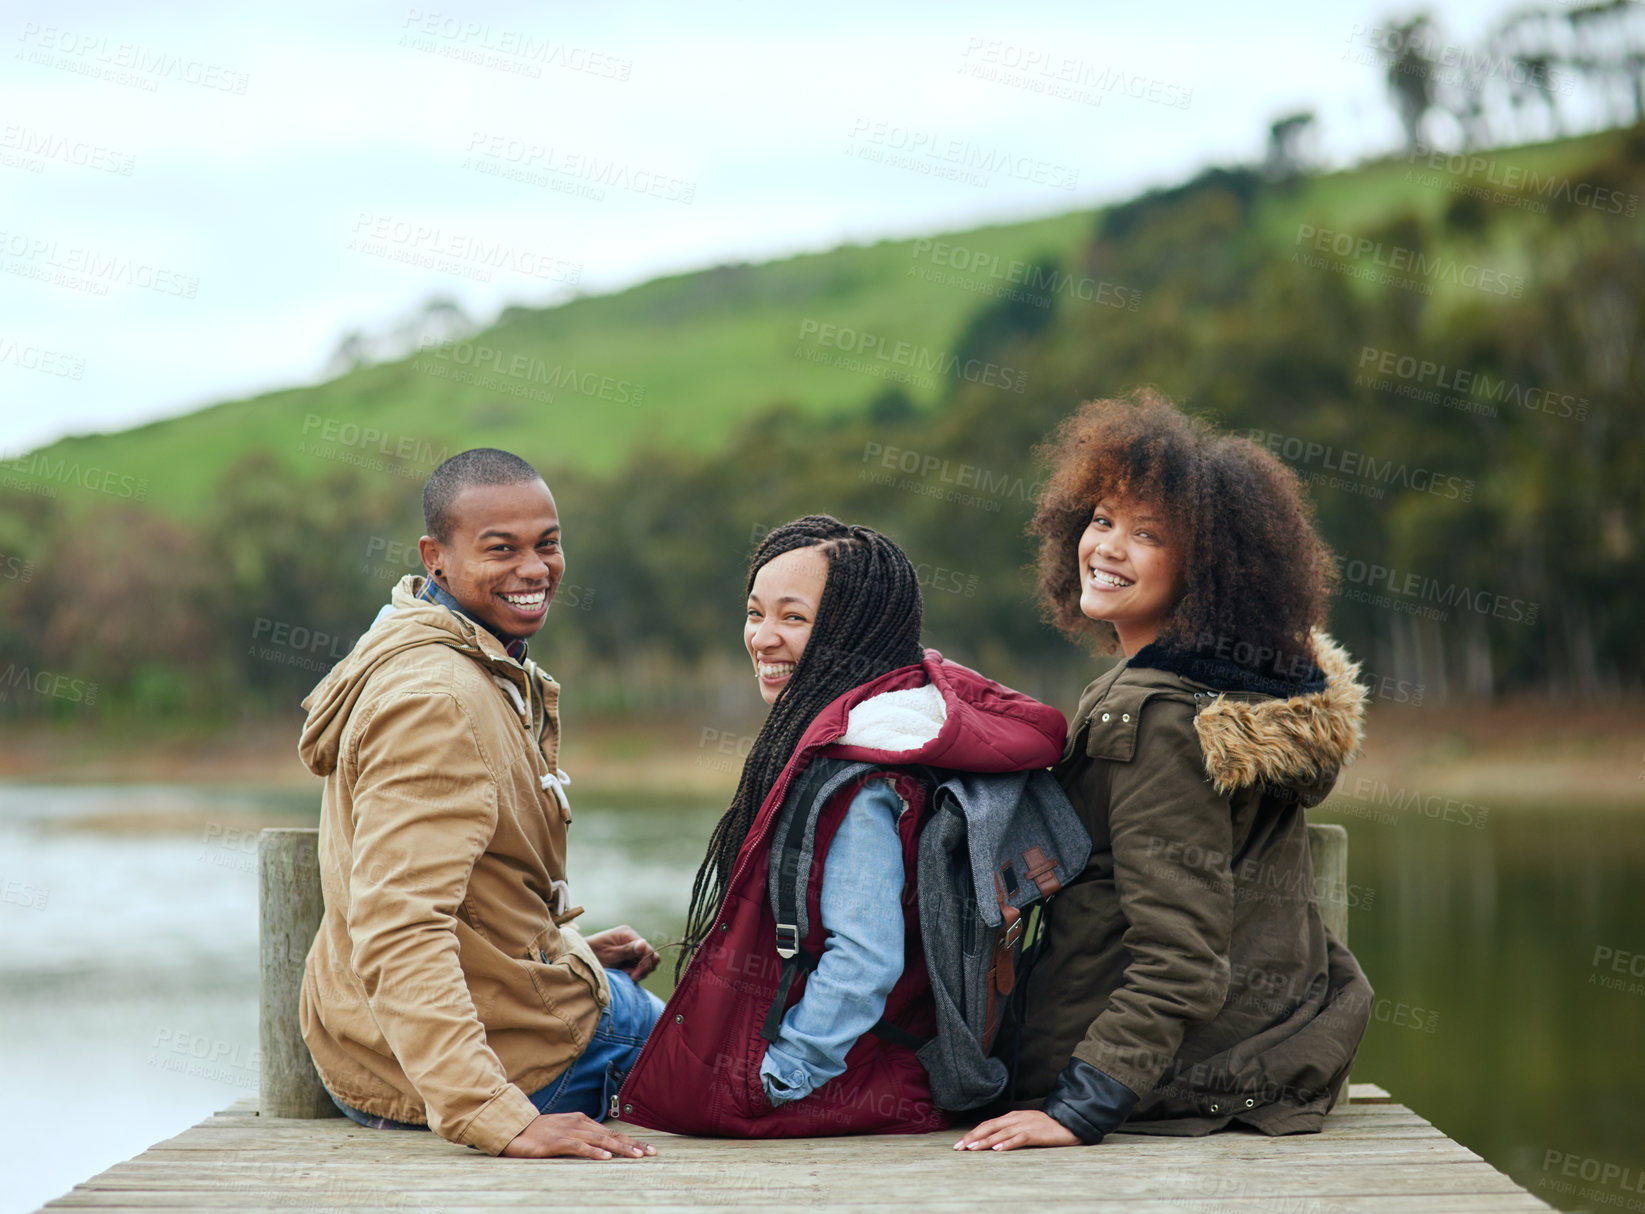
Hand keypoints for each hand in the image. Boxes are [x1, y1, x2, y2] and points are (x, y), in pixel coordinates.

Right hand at [501, 1112, 654, 1158]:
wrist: (514, 1128)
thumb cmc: (540, 1134)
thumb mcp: (564, 1134)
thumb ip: (582, 1137)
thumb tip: (602, 1147)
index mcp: (583, 1121)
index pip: (612, 1132)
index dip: (631, 1141)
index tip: (648, 1150)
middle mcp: (579, 1123)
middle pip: (611, 1135)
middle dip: (633, 1145)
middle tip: (652, 1153)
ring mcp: (568, 1132)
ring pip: (600, 1140)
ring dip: (620, 1148)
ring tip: (637, 1156)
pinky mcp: (556, 1142)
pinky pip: (578, 1147)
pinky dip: (593, 1152)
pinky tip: (606, 1158)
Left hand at [587, 926, 659, 980]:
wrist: (580, 958)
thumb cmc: (593, 954)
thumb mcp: (610, 954)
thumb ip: (627, 950)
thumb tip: (644, 944)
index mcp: (627, 934)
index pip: (648, 949)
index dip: (644, 964)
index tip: (634, 975)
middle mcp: (632, 939)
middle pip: (650, 956)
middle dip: (643, 968)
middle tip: (631, 977)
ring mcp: (631, 948)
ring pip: (646, 963)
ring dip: (638, 972)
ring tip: (625, 975)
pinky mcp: (629, 957)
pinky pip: (639, 966)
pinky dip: (634, 973)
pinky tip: (625, 974)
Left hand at [953, 1109, 1081, 1151]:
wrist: (1069, 1121)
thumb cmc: (1047, 1126)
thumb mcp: (1026, 1125)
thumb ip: (1011, 1130)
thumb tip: (994, 1141)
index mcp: (1012, 1116)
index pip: (988, 1124)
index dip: (973, 1133)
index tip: (960, 1143)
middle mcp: (1016, 1118)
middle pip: (990, 1127)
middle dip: (973, 1137)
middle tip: (959, 1147)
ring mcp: (1025, 1125)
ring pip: (1001, 1133)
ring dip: (985, 1141)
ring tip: (972, 1148)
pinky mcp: (1036, 1133)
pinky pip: (1019, 1138)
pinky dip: (1007, 1143)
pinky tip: (998, 1150)